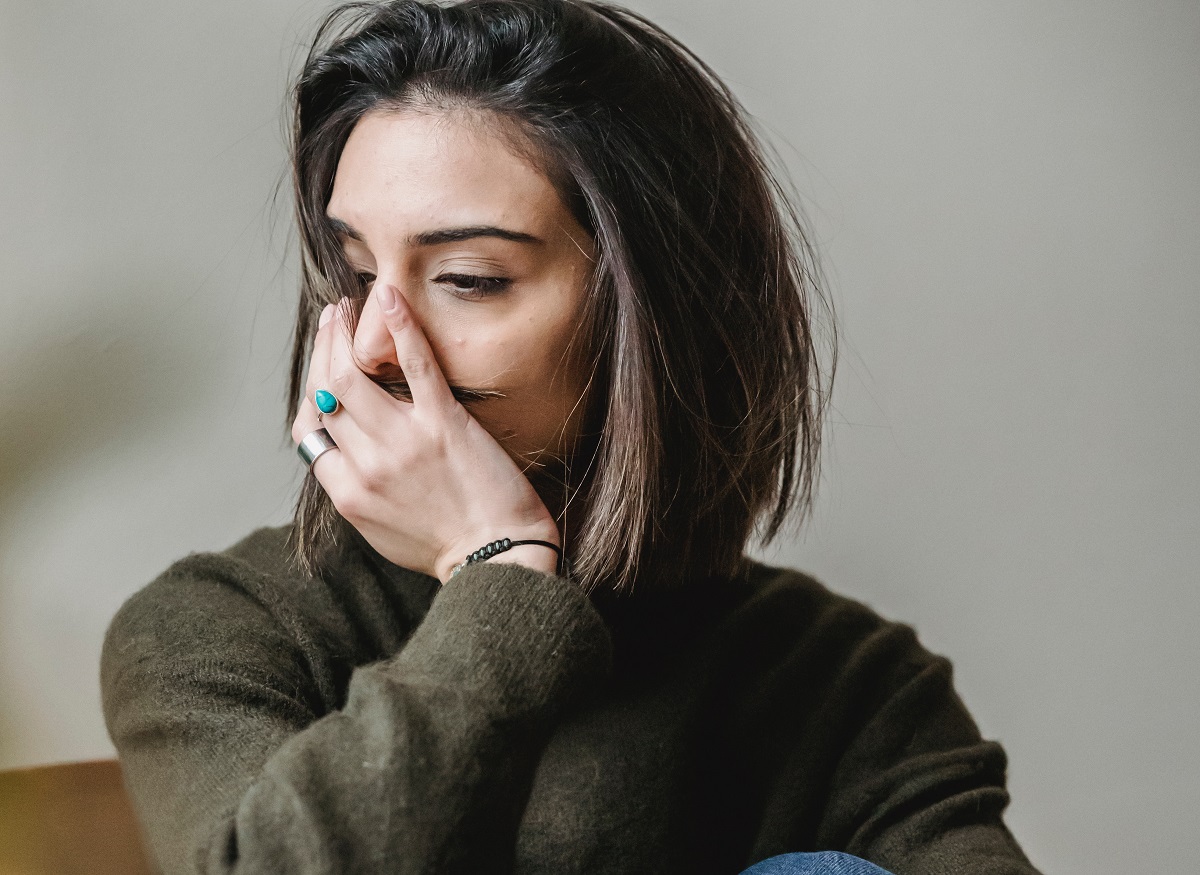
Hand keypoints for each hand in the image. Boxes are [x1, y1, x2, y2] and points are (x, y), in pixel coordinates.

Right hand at [290, 285, 560, 581]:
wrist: (498, 557)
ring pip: (352, 373)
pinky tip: (389, 297)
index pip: (309, 429)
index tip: (323, 368)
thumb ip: (357, 491)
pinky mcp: (444, 424)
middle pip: (325, 392)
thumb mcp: (381, 531)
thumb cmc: (448, 547)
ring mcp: (403, 441)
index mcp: (347, 492)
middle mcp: (366, 465)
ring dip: (344, 332)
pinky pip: (414, 364)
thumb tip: (344, 456)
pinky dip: (399, 326)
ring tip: (349, 309)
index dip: (312, 392)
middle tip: (331, 319)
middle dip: (324, 347)